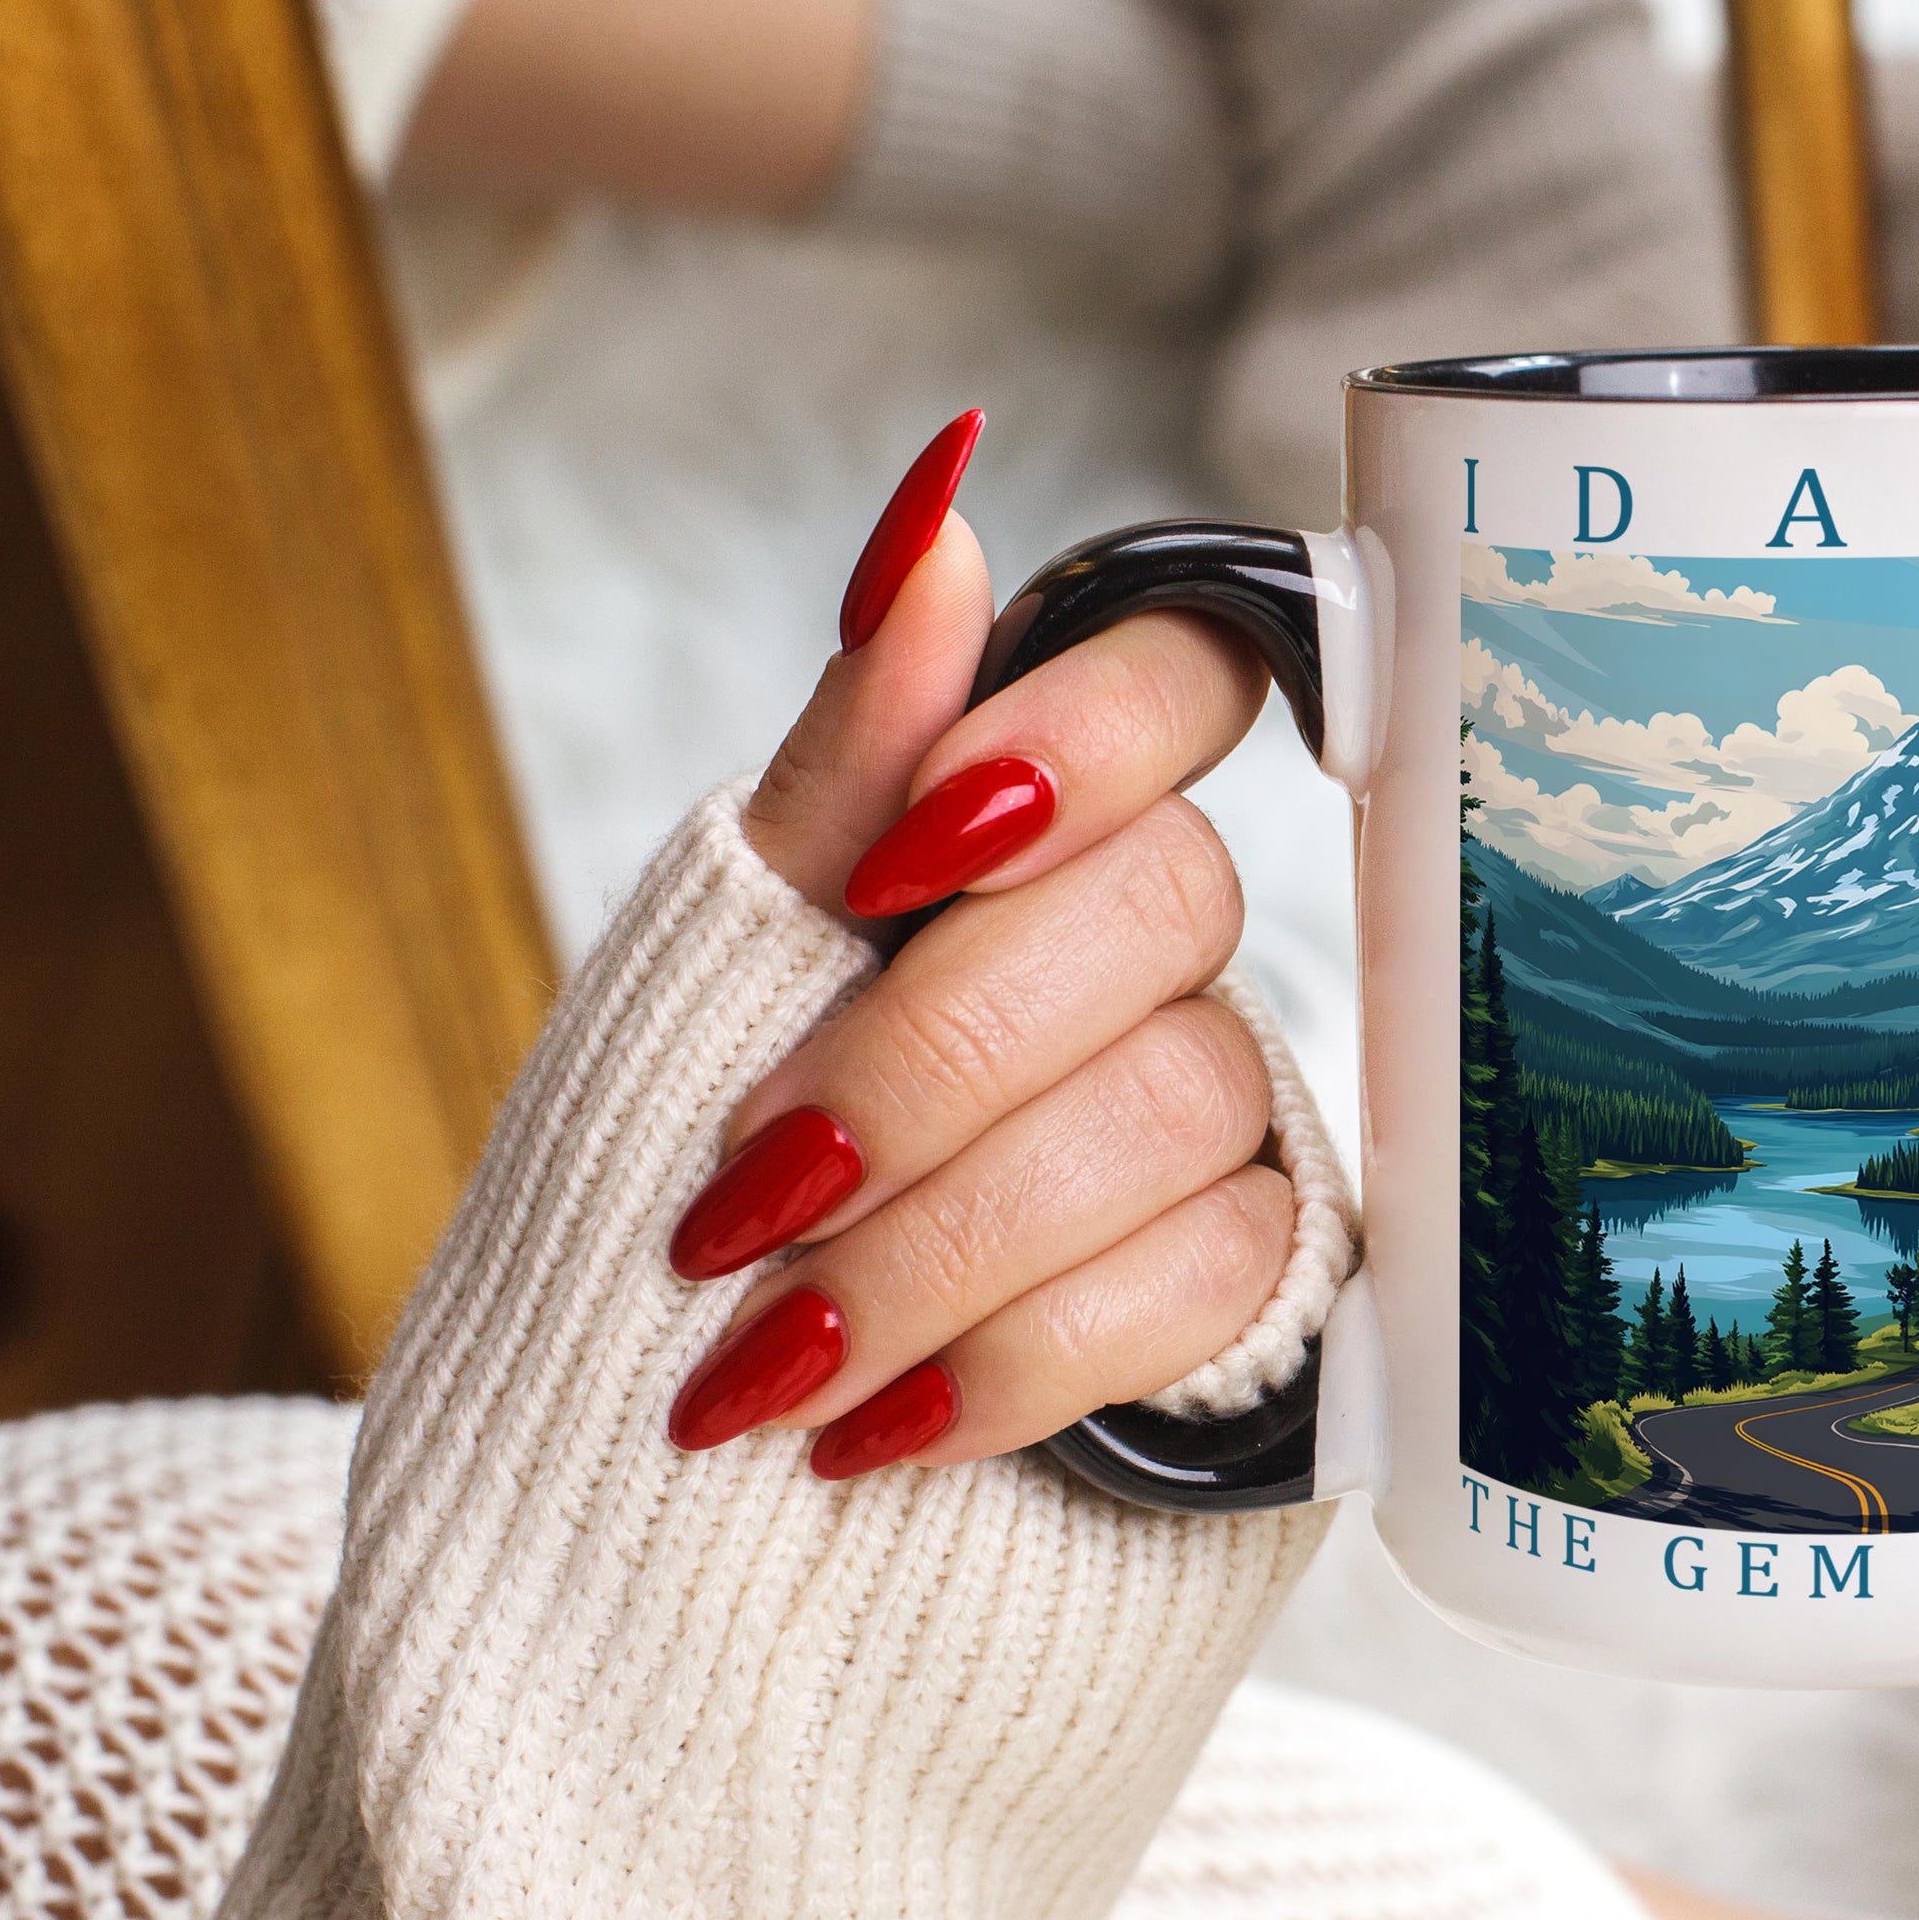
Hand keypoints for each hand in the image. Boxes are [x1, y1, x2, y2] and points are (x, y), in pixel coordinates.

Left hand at [663, 414, 1299, 1478]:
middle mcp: (1145, 934)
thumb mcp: (733, 940)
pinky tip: (882, 1420)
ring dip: (942, 1245)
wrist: (671, 1415)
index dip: (1076, 740)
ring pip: (1172, 1106)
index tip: (901, 859)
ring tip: (774, 1349)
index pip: (1183, 667)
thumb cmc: (700, 1146)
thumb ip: (858, 740)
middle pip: (1162, 906)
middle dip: (930, 1062)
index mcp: (1026, 809)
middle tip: (757, 1186)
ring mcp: (1213, 1095)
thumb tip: (939, 499)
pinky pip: (1201, 1276)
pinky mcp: (1247, 1263)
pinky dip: (1013, 1359)